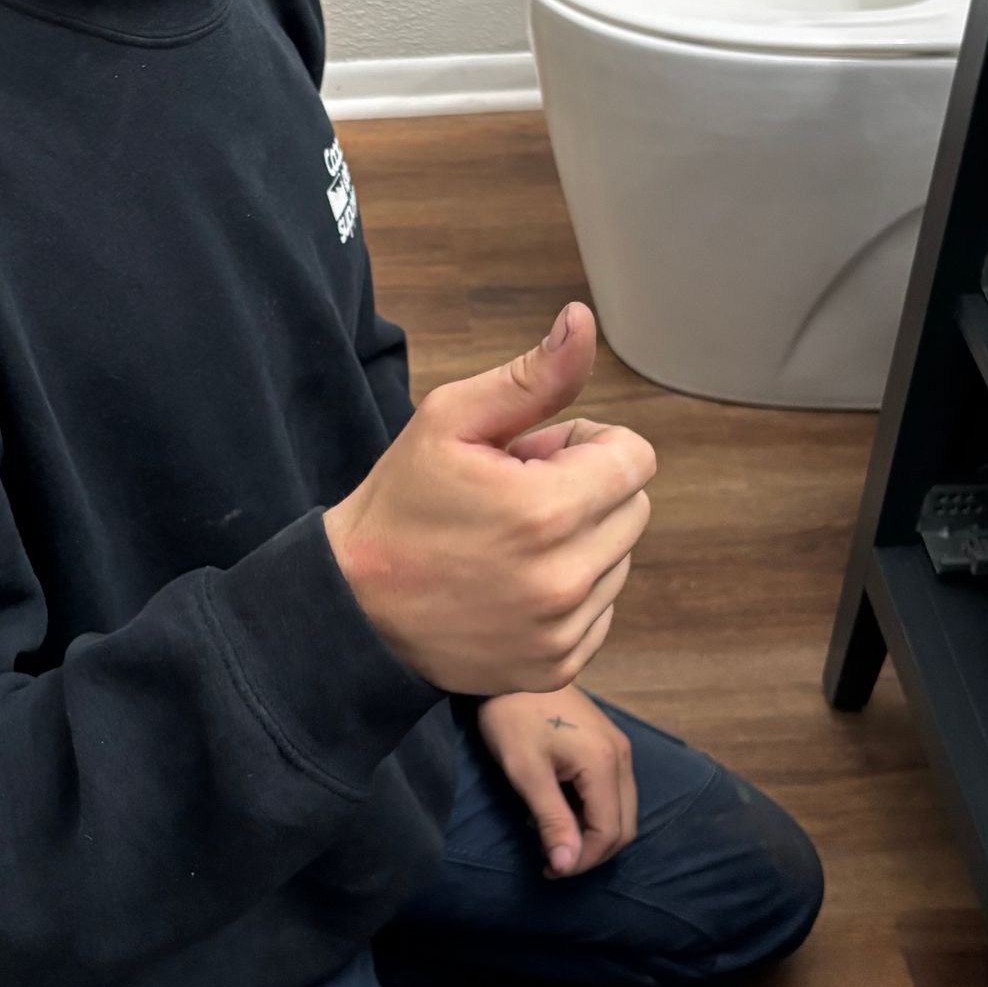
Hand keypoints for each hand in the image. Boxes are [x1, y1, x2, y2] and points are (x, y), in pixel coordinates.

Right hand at [322, 301, 655, 696]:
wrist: (353, 606)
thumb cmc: (401, 502)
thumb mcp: (450, 420)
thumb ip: (532, 377)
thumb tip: (582, 320)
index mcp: (549, 509)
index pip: (634, 458)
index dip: (586, 445)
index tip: (535, 456)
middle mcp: (567, 577)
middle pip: (633, 507)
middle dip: (586, 490)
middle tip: (516, 495)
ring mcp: (563, 630)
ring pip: (618, 559)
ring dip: (580, 542)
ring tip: (510, 542)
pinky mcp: (556, 666)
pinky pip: (601, 611)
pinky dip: (570, 592)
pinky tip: (512, 584)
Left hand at [479, 686, 637, 876]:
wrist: (511, 670)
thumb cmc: (512, 717)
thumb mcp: (526, 772)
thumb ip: (552, 820)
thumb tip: (565, 866)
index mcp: (604, 763)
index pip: (610, 832)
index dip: (583, 859)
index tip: (548, 869)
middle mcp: (621, 756)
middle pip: (624, 826)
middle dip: (591, 851)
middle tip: (551, 858)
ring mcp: (619, 748)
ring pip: (621, 810)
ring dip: (591, 832)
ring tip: (549, 831)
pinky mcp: (609, 743)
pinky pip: (612, 792)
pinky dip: (591, 811)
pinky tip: (557, 807)